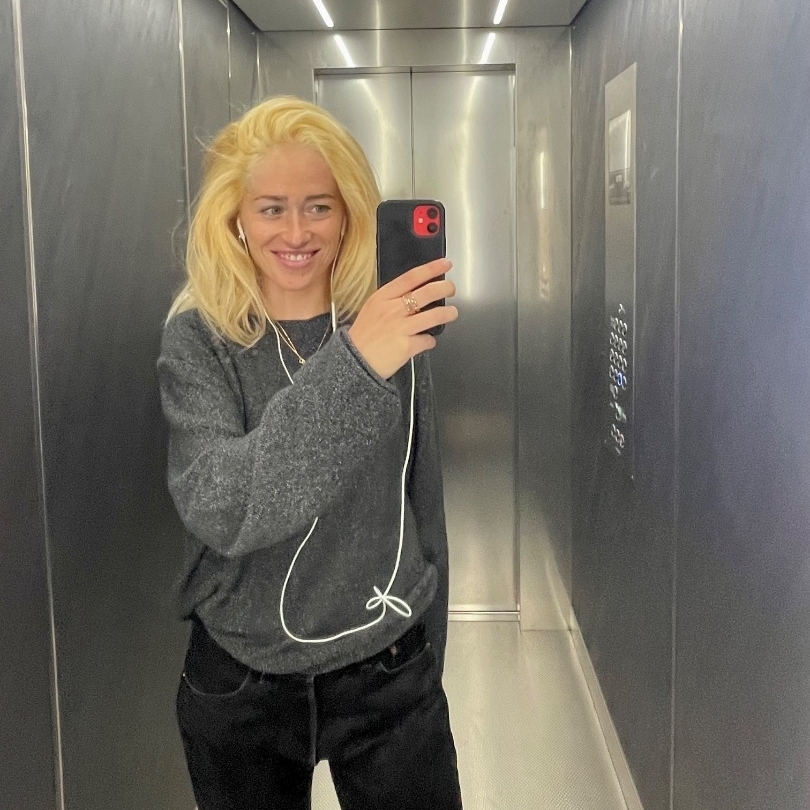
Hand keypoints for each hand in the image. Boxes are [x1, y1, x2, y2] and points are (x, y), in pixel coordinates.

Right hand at [348, 259, 457, 378]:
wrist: (353, 362)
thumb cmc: (364, 336)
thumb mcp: (372, 309)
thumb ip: (392, 300)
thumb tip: (415, 294)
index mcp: (382, 297)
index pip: (411, 277)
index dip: (432, 269)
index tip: (446, 264)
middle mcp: (392, 310)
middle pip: (427, 293)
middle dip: (445, 288)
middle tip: (451, 289)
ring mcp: (400, 328)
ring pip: (434, 316)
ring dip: (447, 313)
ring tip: (452, 313)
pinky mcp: (406, 347)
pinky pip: (427, 340)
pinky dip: (430, 341)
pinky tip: (426, 341)